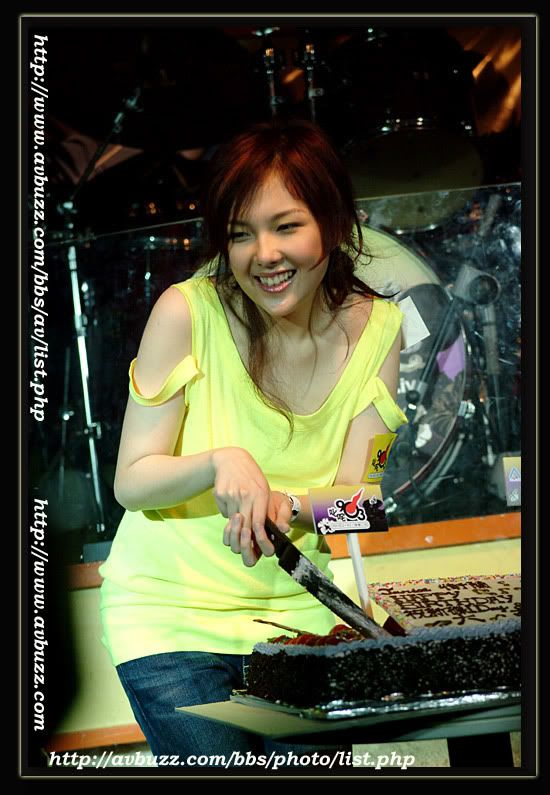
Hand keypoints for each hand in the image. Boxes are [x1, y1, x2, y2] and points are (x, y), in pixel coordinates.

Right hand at [213, 447, 273, 564]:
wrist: (231, 459)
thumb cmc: (251, 476)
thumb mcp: (263, 488)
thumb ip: (265, 509)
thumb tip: (271, 530)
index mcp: (260, 494)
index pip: (259, 522)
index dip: (259, 537)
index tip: (261, 545)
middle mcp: (246, 495)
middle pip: (245, 525)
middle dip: (245, 537)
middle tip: (247, 542)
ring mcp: (231, 494)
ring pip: (233, 520)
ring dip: (236, 523)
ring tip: (239, 515)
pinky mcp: (220, 494)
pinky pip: (223, 512)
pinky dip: (227, 512)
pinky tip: (230, 500)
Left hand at [223, 491, 292, 566]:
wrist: (266, 499)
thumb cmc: (277, 506)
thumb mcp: (283, 509)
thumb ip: (284, 518)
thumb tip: (283, 528)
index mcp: (272, 542)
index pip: (267, 551)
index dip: (262, 541)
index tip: (258, 525)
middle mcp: (257, 546)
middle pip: (248, 560)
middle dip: (245, 545)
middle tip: (245, 529)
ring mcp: (245, 542)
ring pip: (236, 549)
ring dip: (235, 534)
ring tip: (238, 516)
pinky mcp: (234, 536)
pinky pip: (227, 541)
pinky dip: (227, 532)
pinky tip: (232, 519)